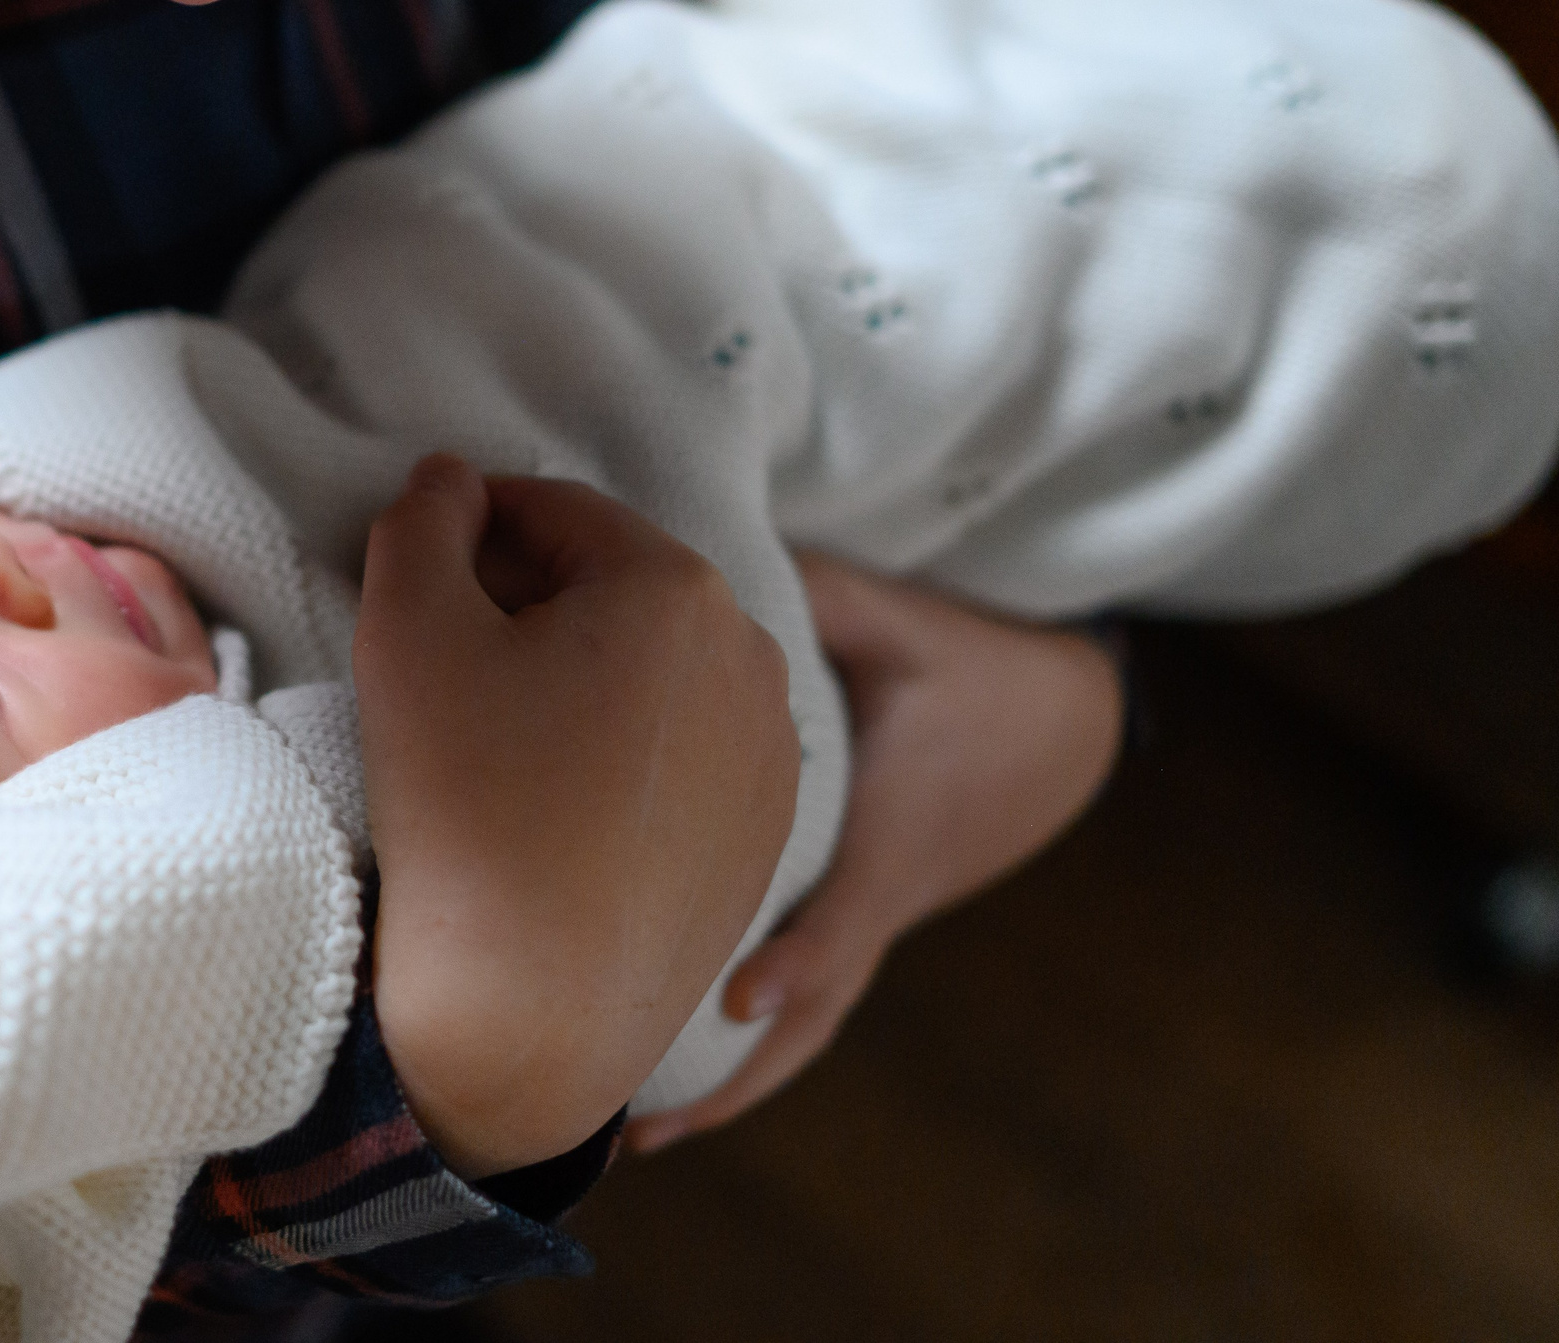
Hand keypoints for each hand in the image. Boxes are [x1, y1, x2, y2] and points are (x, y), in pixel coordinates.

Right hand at [357, 455, 799, 1179]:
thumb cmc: (465, 809)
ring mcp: (772, 754)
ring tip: (500, 752)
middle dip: (527, 610)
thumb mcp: (404, 629)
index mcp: (676, 585)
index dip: (466, 534)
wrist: (532, 1013)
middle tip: (445, 675)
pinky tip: (557, 814)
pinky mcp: (765, 836)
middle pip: (612, 591)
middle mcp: (752, 656)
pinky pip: (681, 760)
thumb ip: (420, 522)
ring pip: (651, 677)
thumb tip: (451, 480)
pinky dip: (620, 763)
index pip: (551, 514)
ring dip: (578, 686)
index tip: (412, 588)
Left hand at [624, 552, 1123, 1153]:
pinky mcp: (859, 917)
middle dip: (730, 1076)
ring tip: (641, 1138)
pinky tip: (674, 1068)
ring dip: (732, 1081)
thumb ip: (819, 593)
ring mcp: (871, 917)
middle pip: (811, 1012)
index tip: (732, 998)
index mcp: (887, 837)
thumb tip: (712, 568)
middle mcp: (877, 897)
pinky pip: (804, 997)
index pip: (840, 914)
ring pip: (805, 1023)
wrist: (1066, 720)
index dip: (793, 958)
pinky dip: (748, 1042)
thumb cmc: (974, 668)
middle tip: (640, 1132)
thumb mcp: (900, 622)